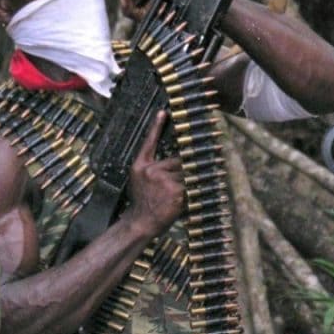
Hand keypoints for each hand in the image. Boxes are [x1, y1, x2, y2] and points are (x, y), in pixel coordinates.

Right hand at [121, 110, 184, 235]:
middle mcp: (151, 169)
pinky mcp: (175, 188)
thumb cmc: (143, 204)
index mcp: (140, 166)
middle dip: (185, 168)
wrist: (141, 222)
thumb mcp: (140, 183)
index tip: (163, 111)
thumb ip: (155, 170)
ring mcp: (163, 178)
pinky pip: (191, 184)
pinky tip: (186, 199)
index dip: (156, 126)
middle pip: (177, 160)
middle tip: (192, 169)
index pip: (149, 142)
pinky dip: (193, 191)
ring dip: (190, 181)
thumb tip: (178, 162)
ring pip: (186, 172)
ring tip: (184, 192)